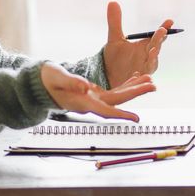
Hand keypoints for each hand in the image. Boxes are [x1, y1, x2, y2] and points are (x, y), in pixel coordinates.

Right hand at [39, 62, 155, 120]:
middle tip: (153, 85)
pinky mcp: (95, 93)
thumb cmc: (47, 81)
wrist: (40, 83)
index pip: (106, 111)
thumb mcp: (57, 78)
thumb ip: (71, 82)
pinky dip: (126, 83)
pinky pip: (114, 89)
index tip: (136, 119)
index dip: (121, 115)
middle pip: (118, 100)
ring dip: (134, 88)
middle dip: (136, 93)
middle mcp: (92, 103)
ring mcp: (94, 98)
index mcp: (83, 103)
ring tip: (150, 80)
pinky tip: (136, 76)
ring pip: (118, 95)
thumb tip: (86, 86)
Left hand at [102, 1, 172, 84]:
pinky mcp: (139, 80)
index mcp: (145, 45)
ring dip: (154, 57)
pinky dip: (144, 75)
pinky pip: (144, 77)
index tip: (170, 20)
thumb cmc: (114, 58)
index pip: (157, 35)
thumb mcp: (114, 38)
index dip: (163, 28)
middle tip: (162, 31)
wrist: (107, 77)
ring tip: (153, 51)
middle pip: (156, 46)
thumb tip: (112, 1)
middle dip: (160, 39)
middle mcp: (148, 56)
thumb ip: (115, 22)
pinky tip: (142, 73)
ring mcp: (145, 68)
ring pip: (152, 62)